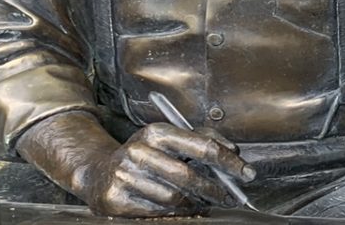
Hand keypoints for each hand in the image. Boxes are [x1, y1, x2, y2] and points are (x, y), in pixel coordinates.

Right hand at [21, 113, 254, 217]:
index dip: (228, 162)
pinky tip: (185, 208)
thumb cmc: (145, 154)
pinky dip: (177, 213)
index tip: (247, 173)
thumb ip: (203, 140)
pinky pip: (157, 212)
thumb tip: (234, 152)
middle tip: (231, 197)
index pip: (202, 146)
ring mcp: (124, 177)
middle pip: (189, 177)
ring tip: (206, 202)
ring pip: (174, 198)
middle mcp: (138, 151)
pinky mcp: (116, 200)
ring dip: (196, 204)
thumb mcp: (170, 139)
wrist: (98, 172)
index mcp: (155, 132)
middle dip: (216, 190)